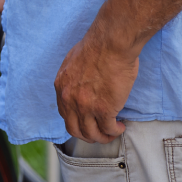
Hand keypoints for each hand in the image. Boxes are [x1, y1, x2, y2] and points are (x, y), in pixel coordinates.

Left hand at [54, 27, 139, 142]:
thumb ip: (73, 78)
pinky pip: (108, 129)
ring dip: (102, 137)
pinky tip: (120, 127)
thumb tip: (79, 85)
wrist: (110, 44)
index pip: (64, 114)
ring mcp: (86, 106)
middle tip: (99, 133)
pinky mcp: (104, 110)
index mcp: (62, 86)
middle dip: (87, 135)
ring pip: (91, 134)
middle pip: (74, 129)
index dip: (76, 121)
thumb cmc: (97, 47)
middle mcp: (70, 99)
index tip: (87, 121)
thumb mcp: (73, 62)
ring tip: (111, 132)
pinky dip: (115, 131)